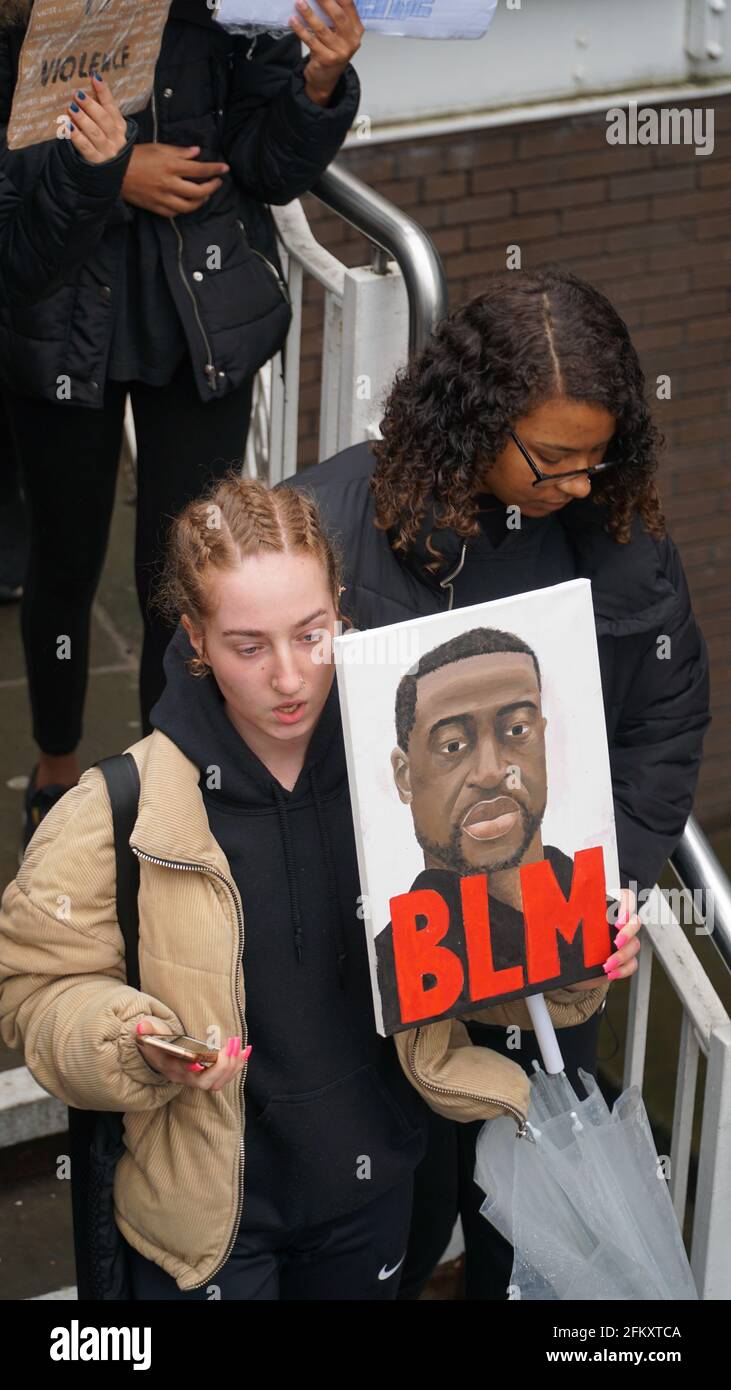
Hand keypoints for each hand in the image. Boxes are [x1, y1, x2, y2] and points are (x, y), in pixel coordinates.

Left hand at [63, 71, 127, 164]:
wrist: (107, 171)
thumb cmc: (104, 142)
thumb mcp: (106, 126)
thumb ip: (99, 109)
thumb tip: (88, 85)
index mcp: (120, 126)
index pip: (112, 107)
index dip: (104, 92)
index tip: (95, 77)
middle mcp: (116, 138)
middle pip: (103, 119)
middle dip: (90, 105)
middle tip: (77, 94)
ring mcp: (107, 151)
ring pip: (94, 132)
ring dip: (82, 119)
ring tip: (71, 108)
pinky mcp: (96, 161)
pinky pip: (85, 146)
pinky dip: (76, 135)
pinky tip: (68, 126)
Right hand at [121, 143, 229, 216]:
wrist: (115, 171)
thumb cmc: (136, 156)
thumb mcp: (158, 148)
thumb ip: (179, 152)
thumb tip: (197, 152)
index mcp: (170, 166)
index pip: (199, 169)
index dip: (214, 169)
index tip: (225, 169)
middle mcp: (169, 184)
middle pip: (199, 191)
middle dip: (212, 187)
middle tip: (217, 182)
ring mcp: (162, 198)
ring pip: (189, 206)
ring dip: (201, 201)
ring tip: (205, 194)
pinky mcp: (156, 207)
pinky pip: (175, 213)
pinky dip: (184, 209)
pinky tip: (187, 203)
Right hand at [135, 1017, 250, 1092]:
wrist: (159, 1054)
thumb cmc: (156, 1044)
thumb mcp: (148, 1036)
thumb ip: (146, 1030)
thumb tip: (141, 1027)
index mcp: (172, 1068)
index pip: (184, 1074)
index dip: (195, 1069)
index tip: (202, 1061)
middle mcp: (186, 1077)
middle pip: (206, 1082)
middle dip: (222, 1065)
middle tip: (230, 1043)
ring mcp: (198, 1078)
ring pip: (219, 1082)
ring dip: (233, 1065)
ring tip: (240, 1045)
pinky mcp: (209, 1075)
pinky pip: (226, 1076)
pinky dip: (238, 1065)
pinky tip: (246, 1051)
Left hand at [288, 0, 363, 105]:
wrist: (326, 77)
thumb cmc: (332, 49)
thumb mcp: (339, 32)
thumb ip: (336, 15)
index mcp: (356, 29)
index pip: (348, 5)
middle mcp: (351, 41)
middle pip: (338, 16)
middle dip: (324, 1)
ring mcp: (339, 52)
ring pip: (322, 29)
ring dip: (309, 14)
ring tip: (299, 3)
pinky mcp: (326, 59)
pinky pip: (311, 41)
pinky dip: (301, 30)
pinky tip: (293, 20)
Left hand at [562, 887, 641, 991]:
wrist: (572, 968)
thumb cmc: (568, 940)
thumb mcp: (565, 925)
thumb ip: (566, 915)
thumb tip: (551, 908)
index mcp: (606, 909)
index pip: (626, 898)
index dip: (628, 906)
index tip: (618, 920)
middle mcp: (618, 924)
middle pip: (635, 922)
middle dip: (628, 933)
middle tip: (616, 942)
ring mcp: (624, 942)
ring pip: (634, 945)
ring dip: (622, 955)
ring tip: (607, 964)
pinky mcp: (625, 960)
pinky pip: (632, 963)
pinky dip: (623, 969)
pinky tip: (610, 973)